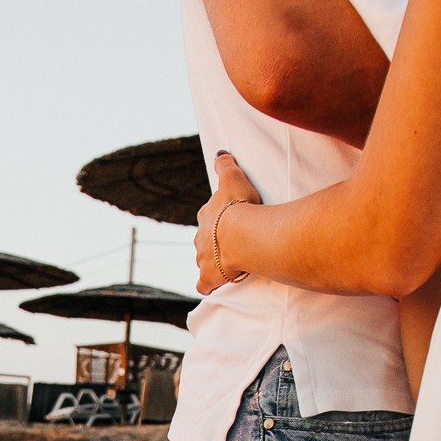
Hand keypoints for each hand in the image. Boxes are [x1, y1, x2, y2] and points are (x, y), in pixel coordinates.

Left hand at [195, 151, 262, 292]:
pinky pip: (204, 284)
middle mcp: (200, 238)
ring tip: (226, 265)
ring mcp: (203, 259)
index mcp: (206, 216)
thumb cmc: (238, 205)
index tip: (226, 220)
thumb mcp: (233, 178)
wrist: (240, 233)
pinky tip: (211, 287)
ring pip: (203, 261)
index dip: (216, 218)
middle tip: (228, 243)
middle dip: (212, 242)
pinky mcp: (209, 276)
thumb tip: (220, 152)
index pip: (207, 216)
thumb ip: (225, 165)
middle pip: (203, 240)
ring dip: (211, 263)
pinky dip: (207, 285)